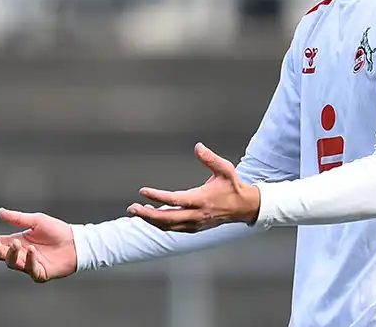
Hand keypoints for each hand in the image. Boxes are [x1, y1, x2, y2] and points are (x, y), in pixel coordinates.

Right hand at [0, 208, 76, 282]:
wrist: (77, 242)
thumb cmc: (57, 231)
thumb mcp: (37, 220)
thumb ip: (18, 218)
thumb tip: (0, 211)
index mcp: (16, 241)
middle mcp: (20, 254)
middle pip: (0, 255)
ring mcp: (29, 265)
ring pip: (12, 263)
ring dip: (13, 253)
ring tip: (19, 243)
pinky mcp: (40, 273)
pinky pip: (30, 270)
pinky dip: (30, 260)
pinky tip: (33, 250)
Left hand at [129, 143, 260, 232]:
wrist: (244, 207)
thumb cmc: (233, 186)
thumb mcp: (226, 169)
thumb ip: (210, 158)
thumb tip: (197, 146)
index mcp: (202, 199)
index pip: (175, 200)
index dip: (157, 196)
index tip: (143, 191)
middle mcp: (197, 214)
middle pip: (167, 218)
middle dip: (147, 215)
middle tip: (132, 208)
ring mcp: (195, 223)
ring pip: (168, 226)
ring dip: (151, 220)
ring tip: (137, 211)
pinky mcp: (194, 228)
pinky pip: (173, 228)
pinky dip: (160, 224)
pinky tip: (151, 216)